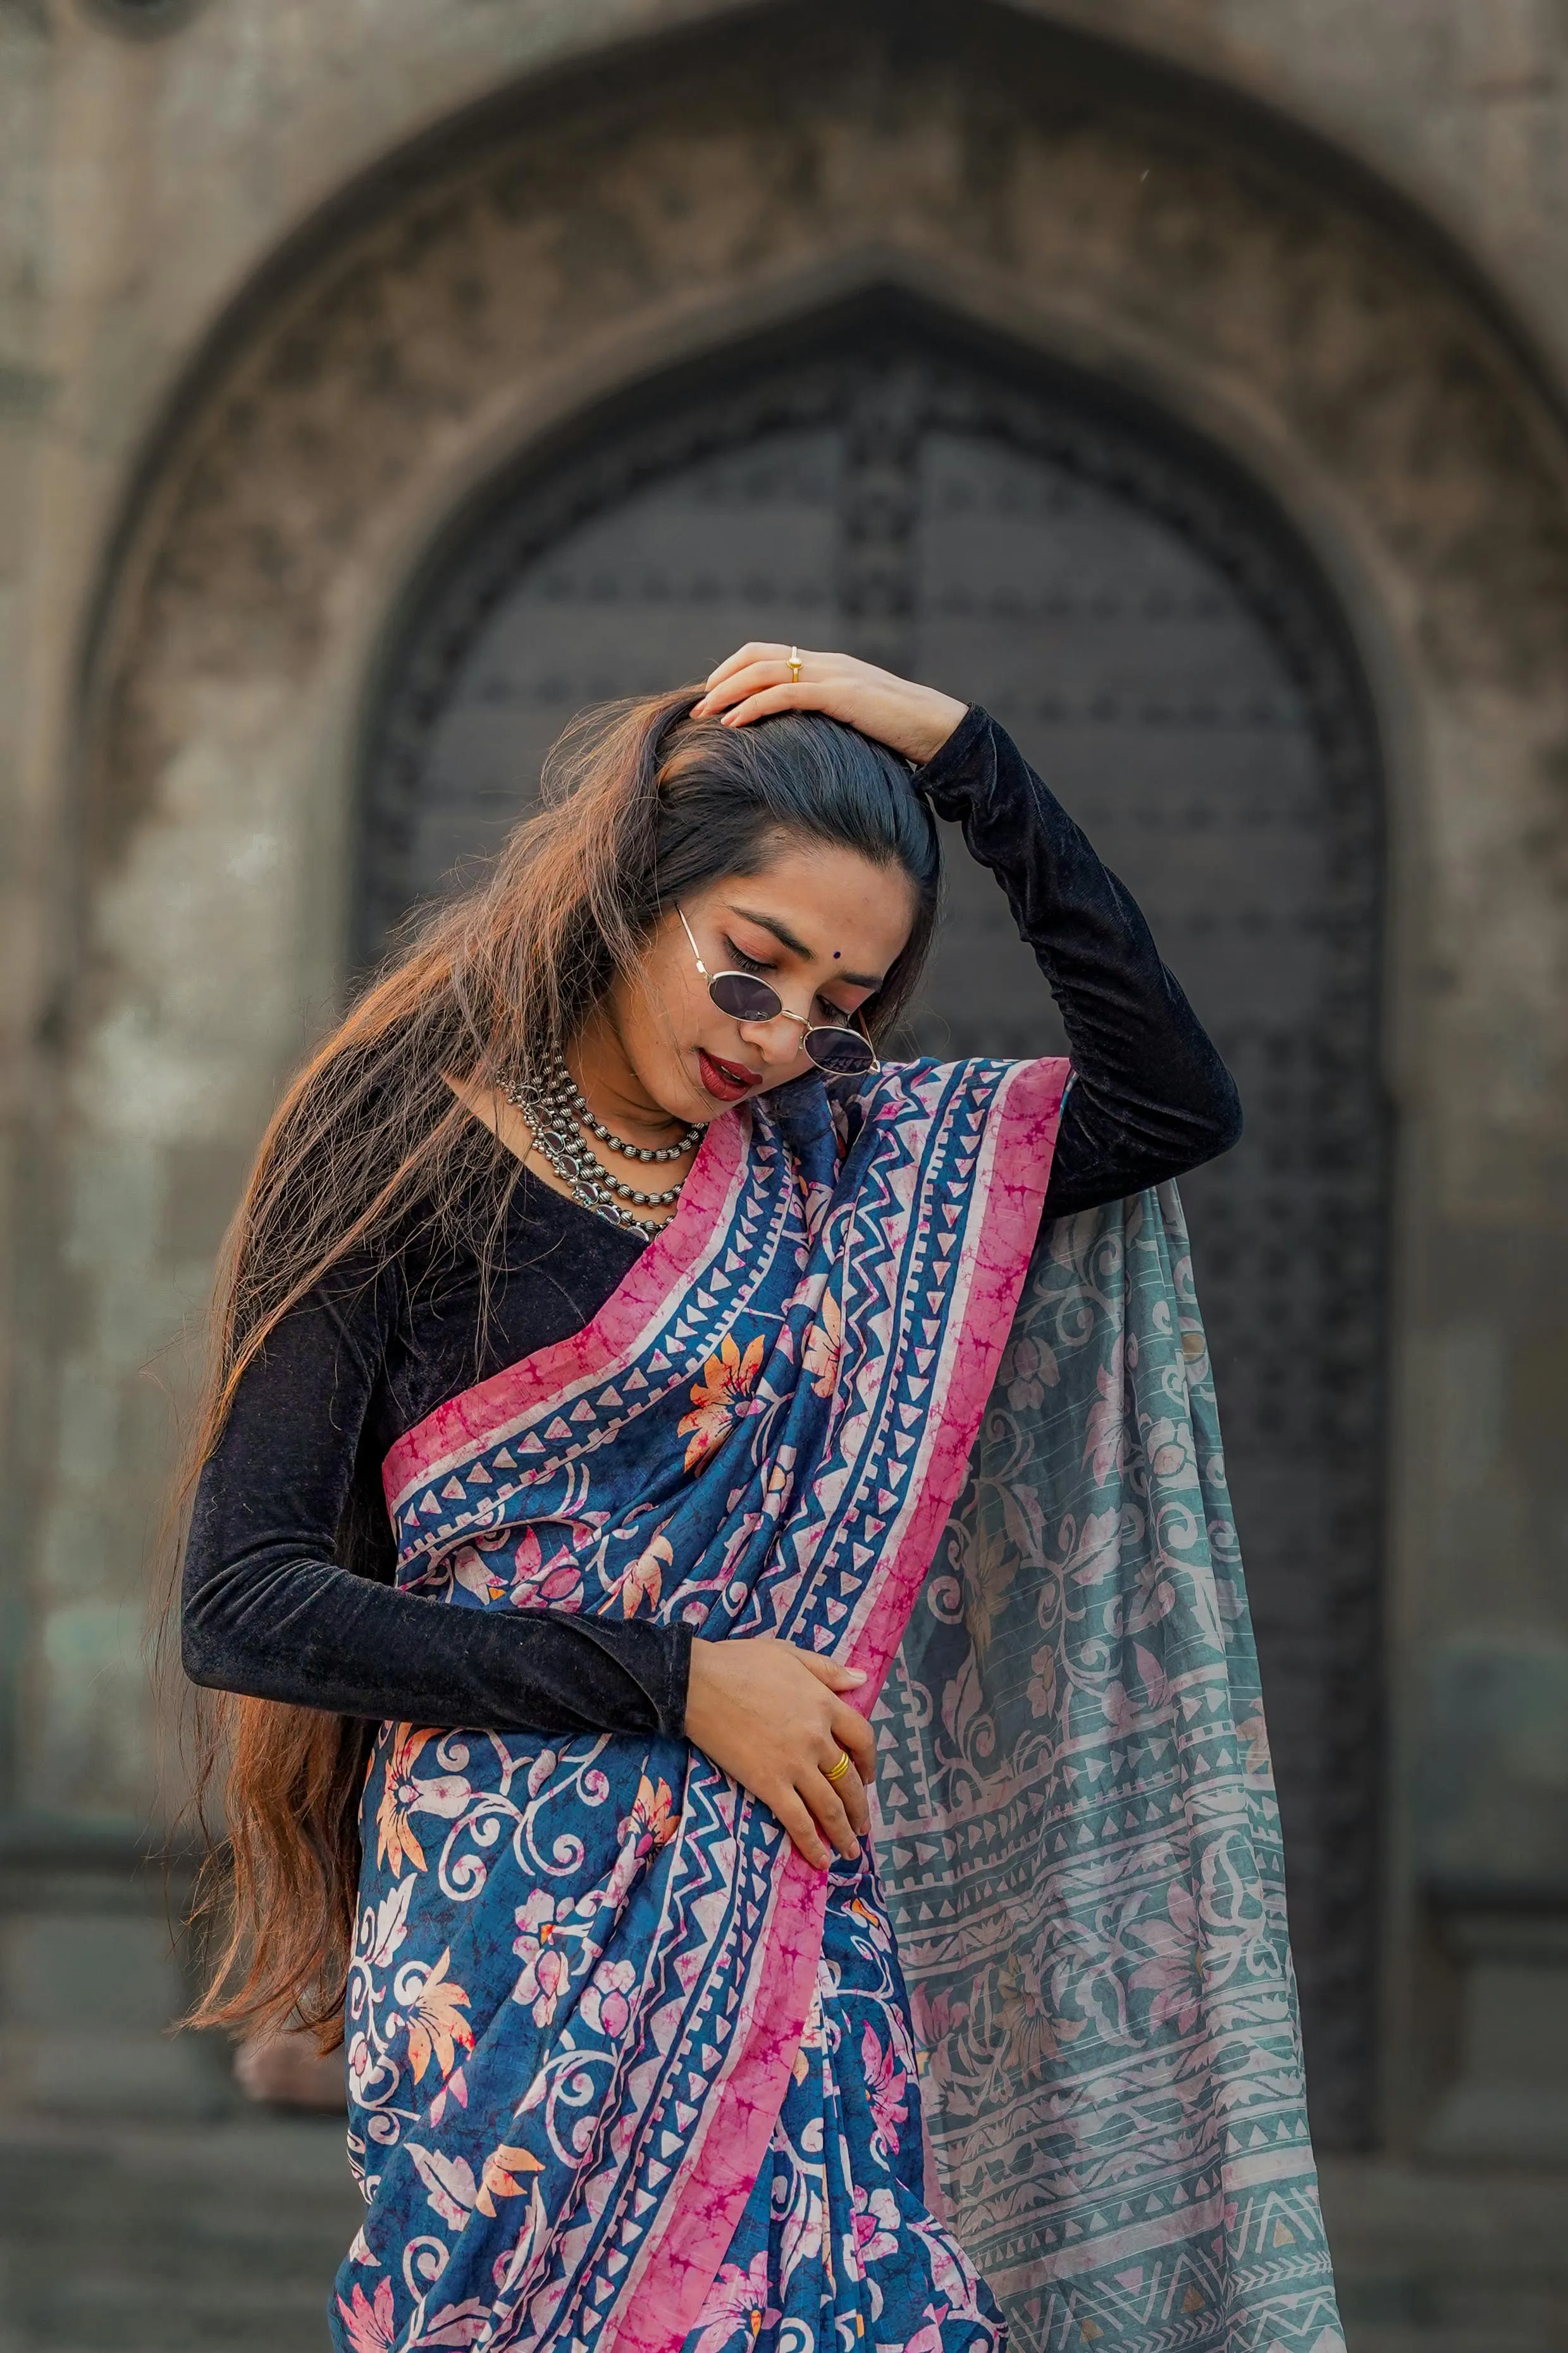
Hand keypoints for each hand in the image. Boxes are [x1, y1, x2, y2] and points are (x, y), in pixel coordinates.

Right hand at [684, 1634, 875, 1870]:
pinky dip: (812, 1843)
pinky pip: (797, 1820)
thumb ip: (827, 1669)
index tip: (866, 1776)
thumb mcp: (790, 1654)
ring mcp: (794, 1764)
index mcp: (824, 1704)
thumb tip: (862, 1678)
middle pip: (849, 1779)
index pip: (863, 1738)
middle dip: (859, 1806)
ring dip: (844, 1830)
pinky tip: (821, 1859)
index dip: (869, 1761)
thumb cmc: (740, 1663)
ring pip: (829, 1805)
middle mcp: (817, 1738)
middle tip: (862, 1824)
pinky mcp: (769, 1784)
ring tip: (851, 1850)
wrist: (697, 1683)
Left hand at [691, 644, 966, 765]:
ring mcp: (834, 676)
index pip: (768, 654)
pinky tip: (734, 725)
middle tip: (698, 707)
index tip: (713, 697)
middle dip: (722, 679)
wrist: (943, 730)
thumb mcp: (855, 722)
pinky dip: (754, 707)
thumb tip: (798, 743)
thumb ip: (826, 720)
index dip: (734, 670)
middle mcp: (827, 663)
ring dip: (729, 692)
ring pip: (765, 671)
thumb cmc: (903, 735)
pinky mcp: (842, 695)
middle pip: (758, 656)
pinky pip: (786, 694)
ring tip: (705, 714)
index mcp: (828, 666)